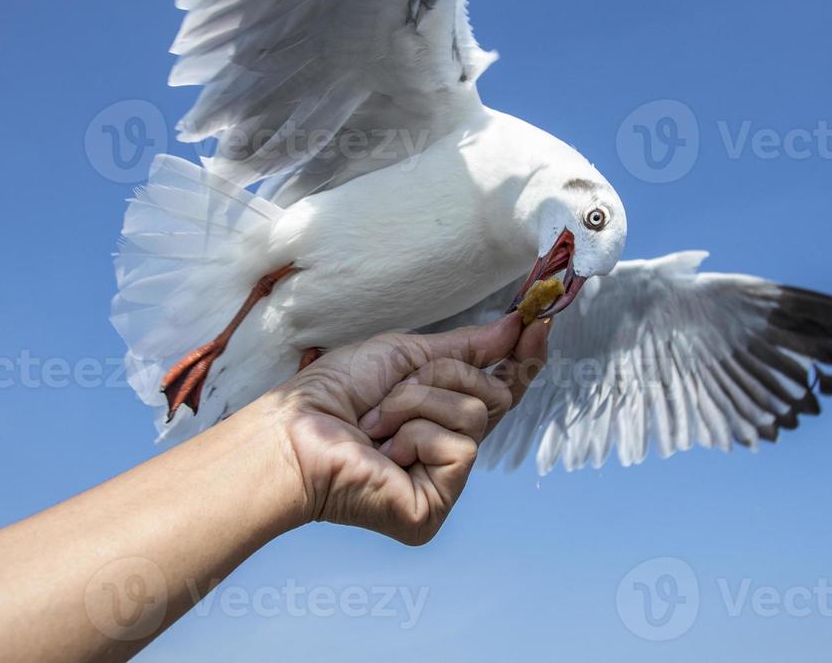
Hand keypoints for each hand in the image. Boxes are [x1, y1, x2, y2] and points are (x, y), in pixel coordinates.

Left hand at [264, 314, 550, 544]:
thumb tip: (512, 326)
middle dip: (443, 375)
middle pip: (492, 394)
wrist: (293, 431)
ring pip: (474, 413)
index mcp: (438, 420)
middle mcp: (445, 454)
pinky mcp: (435, 506)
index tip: (538, 323)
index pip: (496, 390)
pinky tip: (384, 450)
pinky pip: (460, 446)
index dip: (521, 360)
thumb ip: (463, 348)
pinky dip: (417, 432)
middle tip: (397, 386)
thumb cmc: (332, 395)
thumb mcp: (404, 355)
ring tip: (376, 422)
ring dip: (418, 402)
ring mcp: (442, 482)